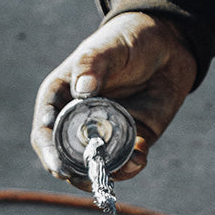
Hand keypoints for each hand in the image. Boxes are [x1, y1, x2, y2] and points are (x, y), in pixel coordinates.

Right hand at [31, 12, 196, 184]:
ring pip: (95, 165)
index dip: (48, 150)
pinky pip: (127, 161)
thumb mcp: (108, 47)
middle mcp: (79, 120)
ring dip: (104, 173)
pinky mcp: (132, 138)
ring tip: (116, 172)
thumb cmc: (128, 40)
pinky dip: (131, 167)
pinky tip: (139, 159)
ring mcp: (106, 132)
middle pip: (66, 157)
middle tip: (88, 175)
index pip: (45, 130)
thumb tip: (82, 89)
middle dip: (74, 171)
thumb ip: (93, 64)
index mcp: (61, 97)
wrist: (169, 44)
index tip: (58, 165)